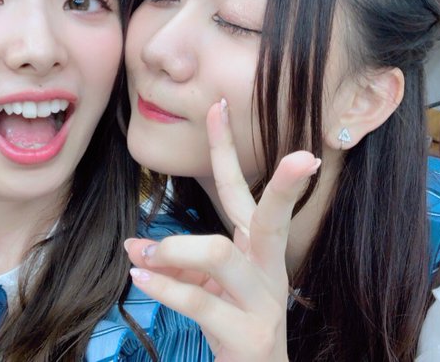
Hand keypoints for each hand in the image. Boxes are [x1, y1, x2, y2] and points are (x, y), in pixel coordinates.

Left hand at [125, 99, 319, 361]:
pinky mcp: (250, 334)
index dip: (227, 148)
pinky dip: (165, 287)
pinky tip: (140, 277)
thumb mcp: (203, 286)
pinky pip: (200, 301)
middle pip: (273, 216)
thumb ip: (175, 262)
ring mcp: (263, 301)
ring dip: (176, 249)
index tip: (218, 105)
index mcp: (257, 247)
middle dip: (288, 185)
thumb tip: (135, 245)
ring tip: (146, 253)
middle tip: (304, 158)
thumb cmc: (232, 322)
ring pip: (220, 255)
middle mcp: (268, 267)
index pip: (242, 190)